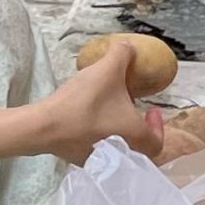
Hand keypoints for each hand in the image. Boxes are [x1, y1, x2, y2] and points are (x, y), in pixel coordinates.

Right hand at [37, 50, 162, 161]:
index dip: (158, 126)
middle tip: (131, 109)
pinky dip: (98, 135)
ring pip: (118, 147)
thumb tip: (128, 46)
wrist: (46, 127)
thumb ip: (122, 54)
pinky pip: (97, 148)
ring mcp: (99, 159)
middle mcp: (121, 153)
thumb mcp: (107, 70)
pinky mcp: (79, 158)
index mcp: (135, 136)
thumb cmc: (85, 102)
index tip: (151, 108)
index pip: (157, 141)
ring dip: (118, 129)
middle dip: (137, 126)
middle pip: (139, 146)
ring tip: (108, 109)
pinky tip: (86, 117)